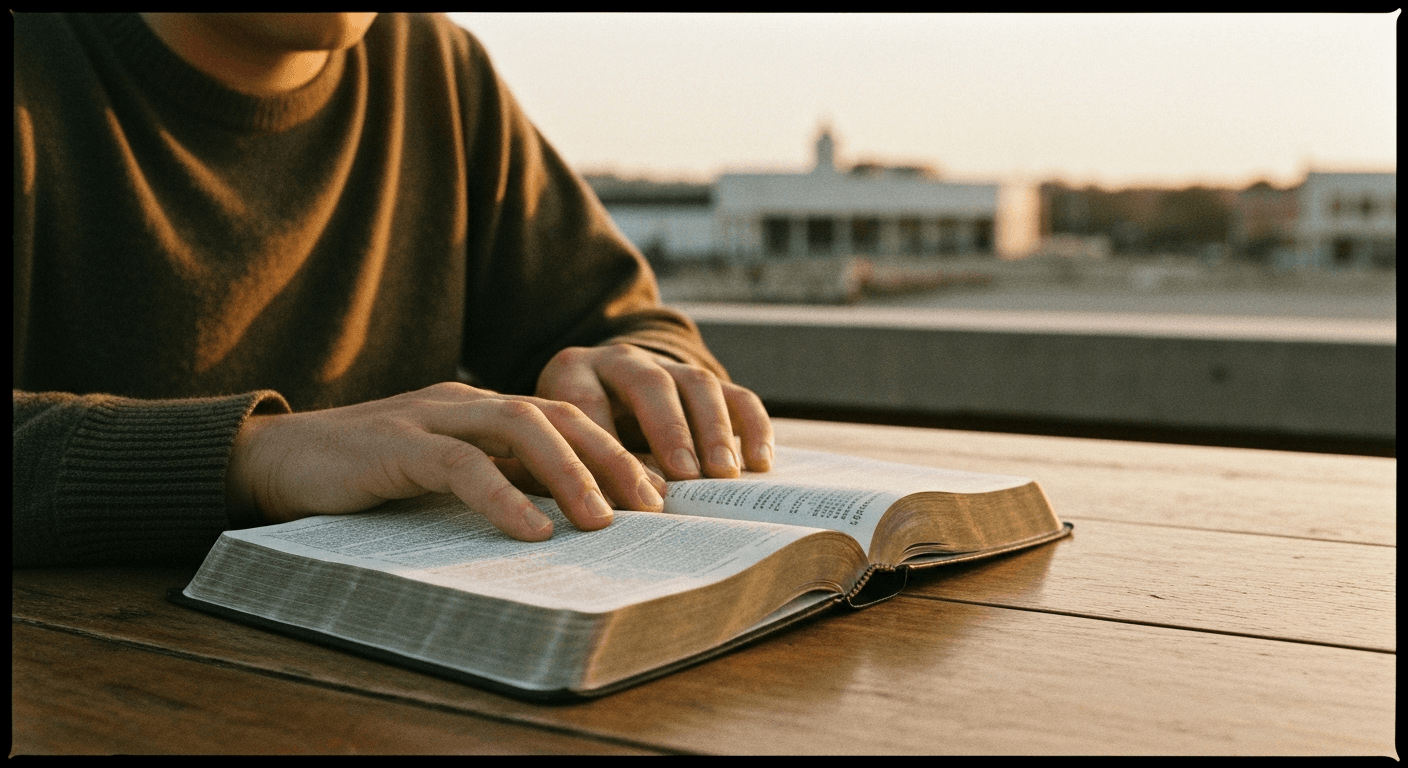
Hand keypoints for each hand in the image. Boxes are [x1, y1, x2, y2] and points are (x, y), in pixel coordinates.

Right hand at [225, 382, 667, 540]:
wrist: (274, 460)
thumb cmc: (364, 475)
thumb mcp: (443, 475)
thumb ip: (495, 481)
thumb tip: (561, 517)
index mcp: (479, 407)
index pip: (564, 417)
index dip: (615, 449)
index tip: (656, 493)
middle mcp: (463, 401)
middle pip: (557, 414)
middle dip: (611, 457)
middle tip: (653, 505)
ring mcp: (428, 416)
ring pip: (519, 427)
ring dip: (570, 473)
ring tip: (603, 521)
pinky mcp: (392, 444)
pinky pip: (459, 464)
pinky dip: (501, 496)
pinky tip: (531, 530)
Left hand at [535, 344, 773, 480]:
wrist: (598, 388)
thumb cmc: (567, 434)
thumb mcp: (551, 444)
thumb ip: (563, 471)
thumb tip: (593, 515)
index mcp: (572, 372)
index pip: (586, 405)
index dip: (604, 450)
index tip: (622, 499)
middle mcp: (621, 360)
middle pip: (649, 384)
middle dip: (668, 430)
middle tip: (683, 476)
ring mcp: (666, 365)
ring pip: (696, 384)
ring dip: (712, 430)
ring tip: (722, 474)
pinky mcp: (703, 379)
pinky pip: (734, 394)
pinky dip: (752, 425)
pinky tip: (760, 462)